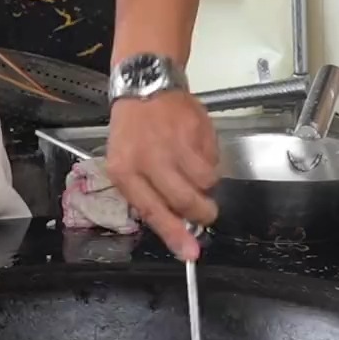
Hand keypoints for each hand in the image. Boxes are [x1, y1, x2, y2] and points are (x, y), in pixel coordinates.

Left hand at [103, 92, 219, 260]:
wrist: (145, 86)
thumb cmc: (133, 131)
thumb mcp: (125, 163)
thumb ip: (147, 193)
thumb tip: (178, 227)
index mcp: (125, 170)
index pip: (151, 209)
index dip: (174, 234)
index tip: (191, 253)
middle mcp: (149, 157)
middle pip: (185, 199)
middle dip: (202, 214)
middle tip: (206, 214)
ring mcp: (174, 142)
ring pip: (206, 182)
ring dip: (207, 187)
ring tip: (197, 176)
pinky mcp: (196, 129)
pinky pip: (213, 160)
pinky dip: (211, 163)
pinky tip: (196, 151)